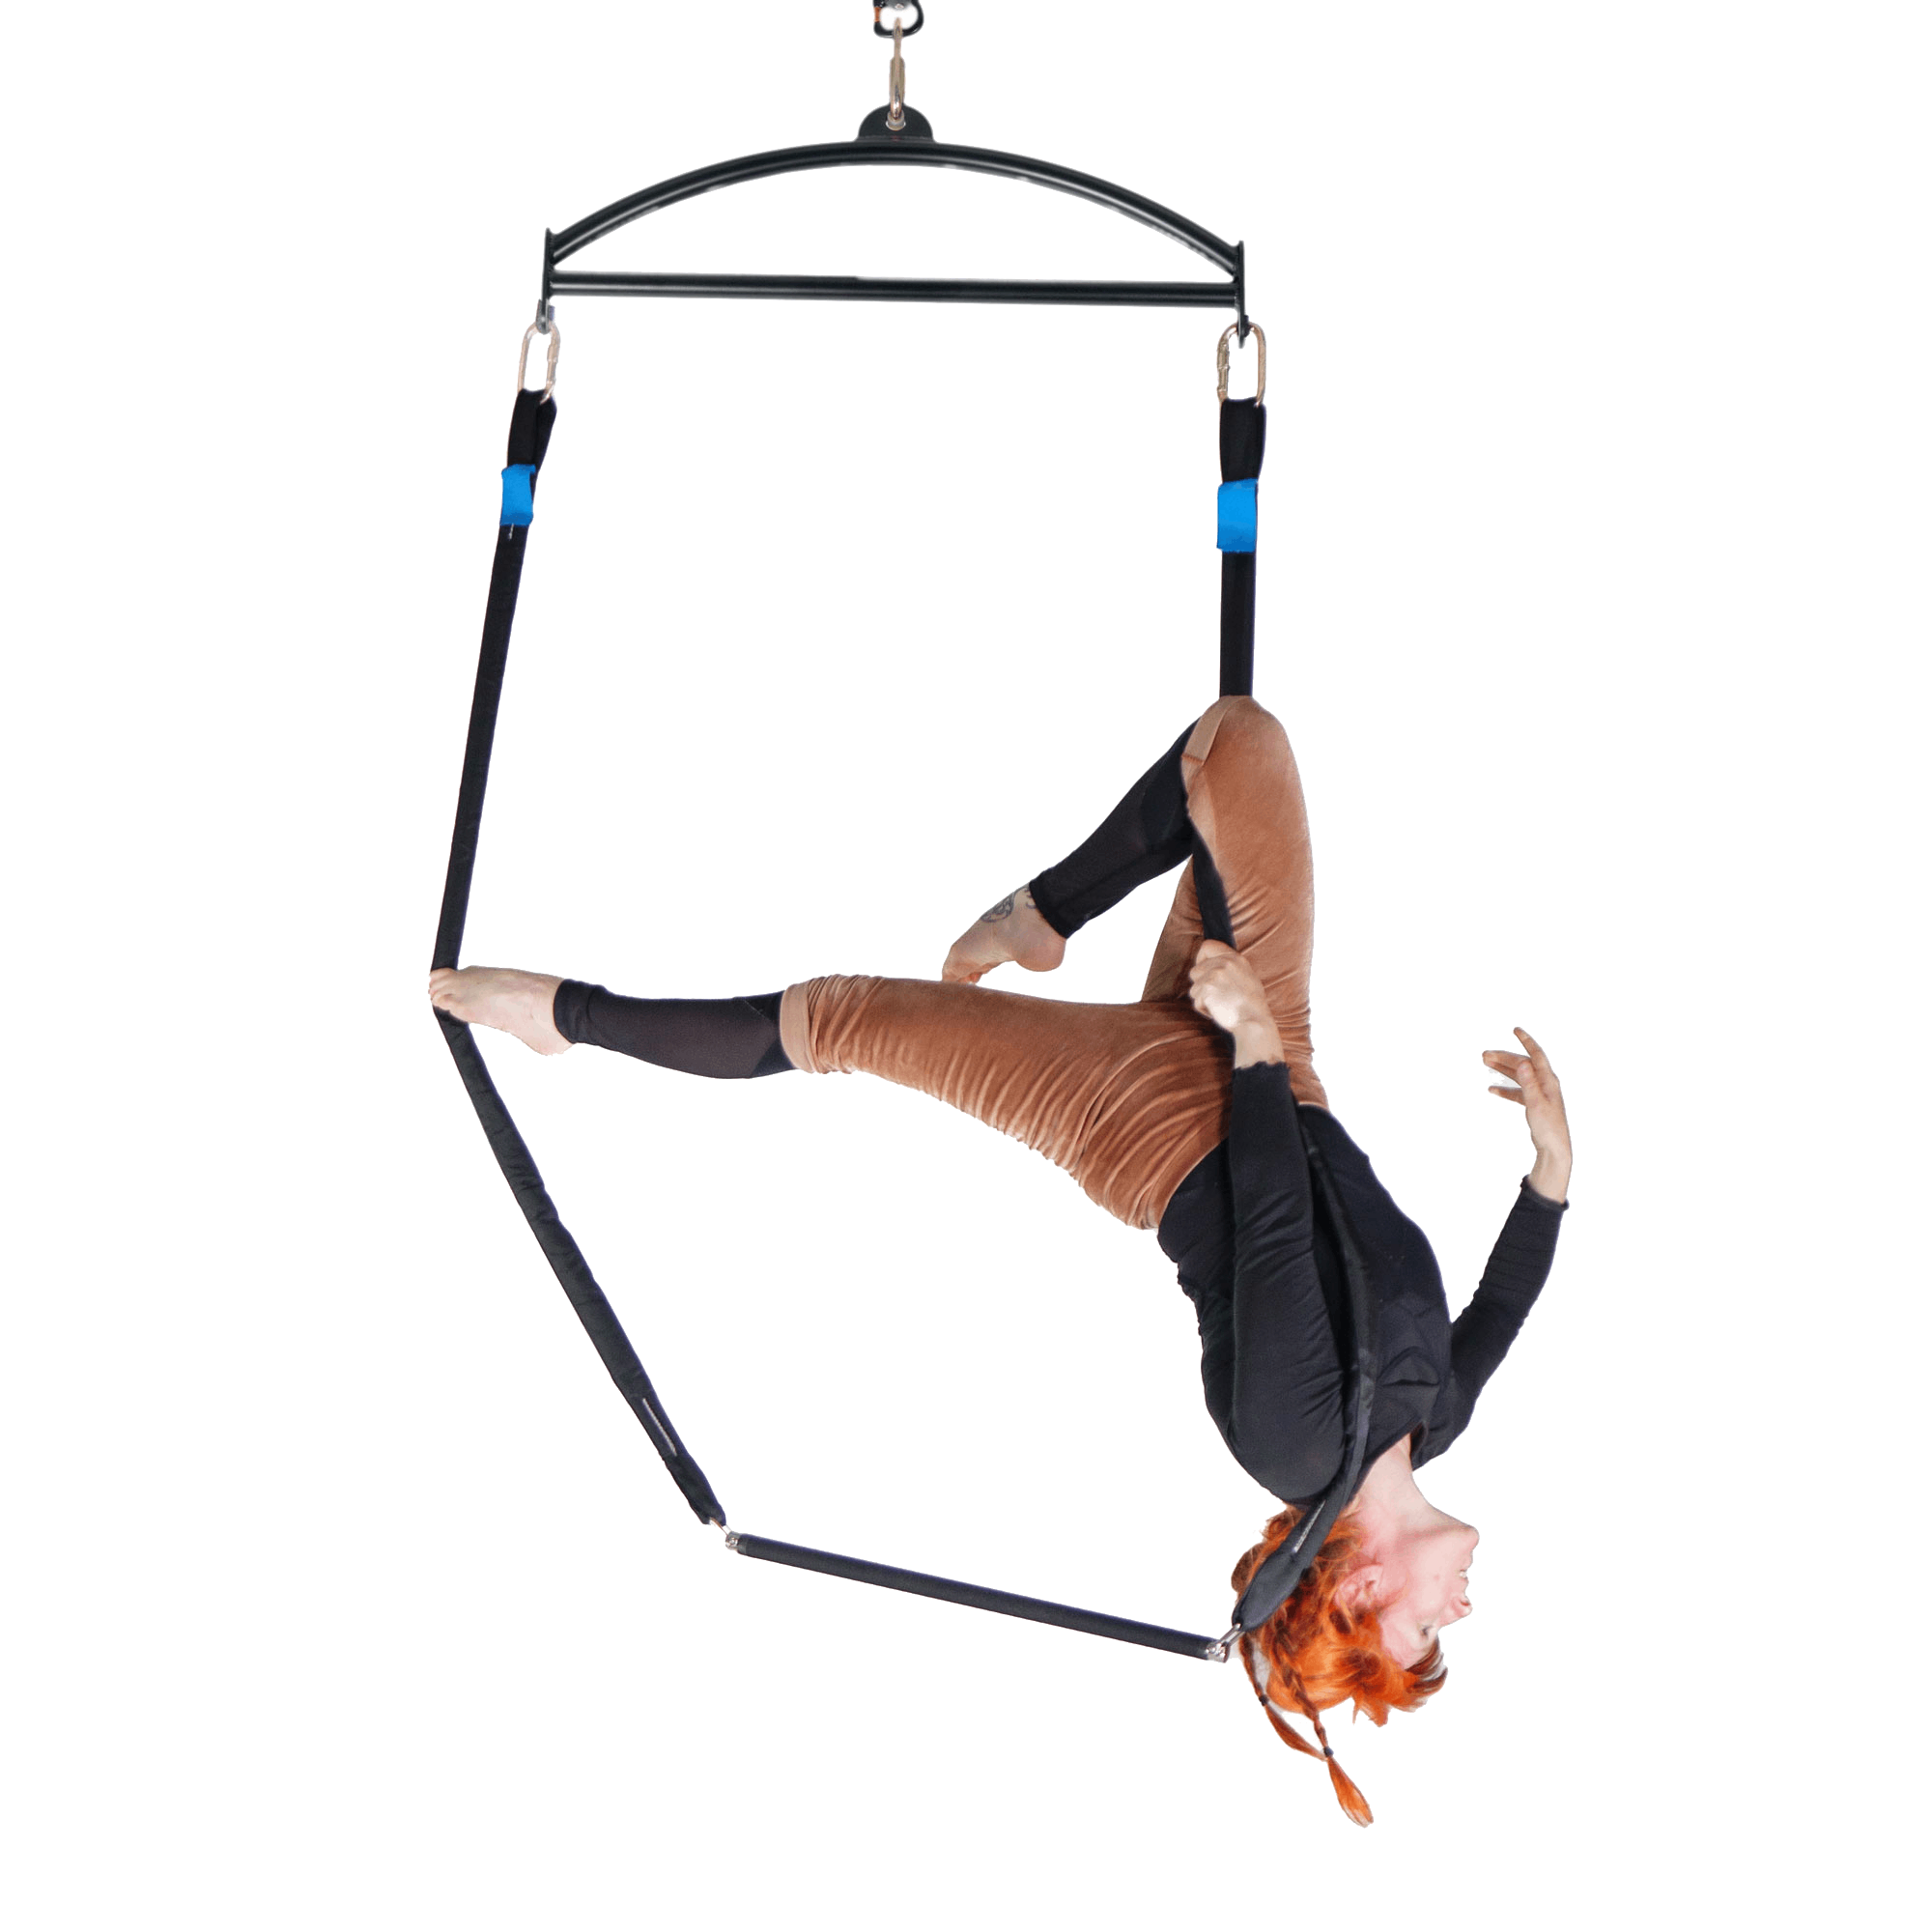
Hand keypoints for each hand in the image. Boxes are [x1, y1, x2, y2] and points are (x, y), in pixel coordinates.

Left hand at [1189, 940, 1272, 1035]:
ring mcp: (1214, 975)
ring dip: (1203, 999)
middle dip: (1201, 985)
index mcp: (1234, 958)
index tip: (1203, 971)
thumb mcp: (1246, 976)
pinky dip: (1204, 1009)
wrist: (1254, 1021)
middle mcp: (1223, 963)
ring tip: (1221, 1005)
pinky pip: (1196, 1001)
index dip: (1200, 959)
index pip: (1207, 946)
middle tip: (1216, 996)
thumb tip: (1212, 965)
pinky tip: (1218, 1011)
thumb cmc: (1251, 1005)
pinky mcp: (1207, 989)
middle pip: (1195, 971)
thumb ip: (1229, 968)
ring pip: (1194, 988)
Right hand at [1482, 1027, 1571, 1188]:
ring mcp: (1539, 1093)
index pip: (1536, 1054)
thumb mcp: (1537, 1104)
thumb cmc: (1548, 1127)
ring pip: (1518, 1076)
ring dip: (1503, 1069)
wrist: (1554, 1148)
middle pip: (1522, 1064)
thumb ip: (1529, 1083)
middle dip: (1504, 1057)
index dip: (1526, 1041)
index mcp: (1547, 1080)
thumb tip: (1523, 1062)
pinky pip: (1517, 1092)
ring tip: (1486, 1063)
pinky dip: (1505, 1089)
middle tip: (1484, 1055)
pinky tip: (1492, 1090)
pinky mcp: (1534, 1104)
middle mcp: (1544, 1083)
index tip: (1515, 1030)